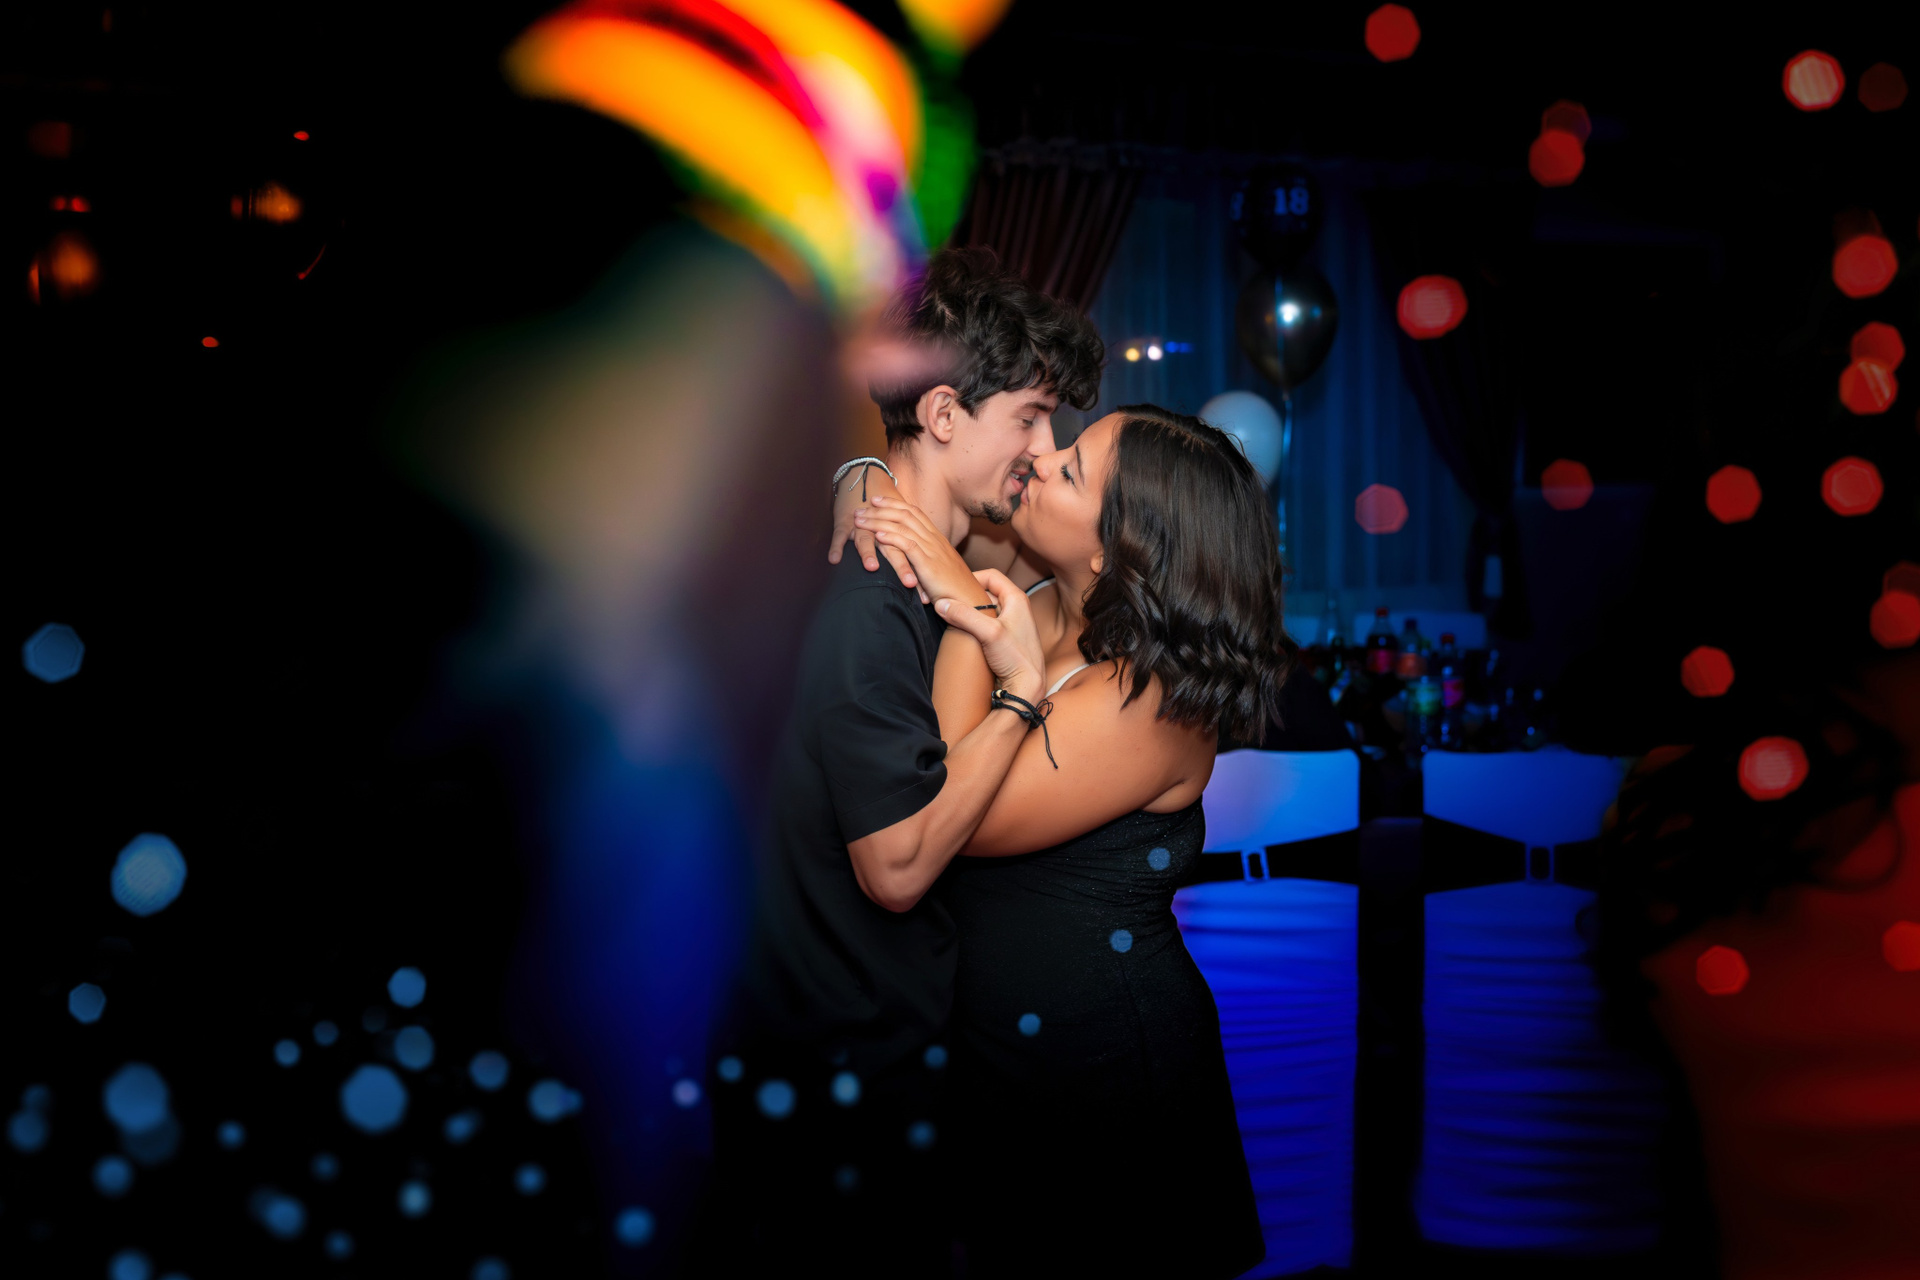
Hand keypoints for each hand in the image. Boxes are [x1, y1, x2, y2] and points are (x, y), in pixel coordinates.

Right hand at [827, 463, 924, 600]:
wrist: (867, 479)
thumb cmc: (886, 510)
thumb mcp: (900, 526)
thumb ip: (910, 546)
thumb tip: (926, 577)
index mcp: (898, 531)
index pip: (912, 553)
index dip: (921, 573)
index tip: (929, 595)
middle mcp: (882, 528)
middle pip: (894, 548)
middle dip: (902, 566)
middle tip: (911, 583)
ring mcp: (861, 525)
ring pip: (866, 539)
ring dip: (868, 552)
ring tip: (871, 567)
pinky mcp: (843, 522)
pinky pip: (838, 535)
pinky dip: (836, 546)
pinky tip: (834, 559)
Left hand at [855, 496, 980, 608]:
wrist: (970, 601)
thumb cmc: (954, 588)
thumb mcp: (940, 567)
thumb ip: (928, 557)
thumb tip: (913, 555)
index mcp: (937, 538)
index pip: (914, 512)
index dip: (894, 504)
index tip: (877, 500)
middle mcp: (934, 539)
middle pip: (905, 515)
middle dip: (880, 509)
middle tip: (860, 508)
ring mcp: (932, 550)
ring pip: (902, 527)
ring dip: (878, 521)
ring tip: (860, 521)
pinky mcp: (929, 564)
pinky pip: (908, 545)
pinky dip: (892, 538)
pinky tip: (878, 536)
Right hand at [934, 569, 1046, 704]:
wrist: (1027, 688)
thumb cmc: (1016, 659)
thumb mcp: (989, 633)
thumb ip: (965, 616)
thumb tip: (941, 603)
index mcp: (1017, 599)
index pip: (991, 575)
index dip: (972, 577)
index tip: (954, 587)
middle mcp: (1016, 608)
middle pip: (986, 593)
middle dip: (967, 597)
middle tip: (950, 603)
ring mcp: (1011, 624)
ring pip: (985, 610)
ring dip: (969, 613)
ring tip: (953, 618)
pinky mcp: (1005, 639)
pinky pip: (986, 625)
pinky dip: (974, 626)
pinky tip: (963, 633)